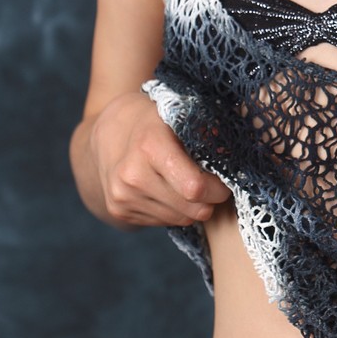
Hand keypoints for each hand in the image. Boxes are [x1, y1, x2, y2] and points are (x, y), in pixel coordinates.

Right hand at [89, 91, 230, 227]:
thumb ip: (207, 133)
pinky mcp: (118, 210)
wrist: (105, 133)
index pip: (195, 188)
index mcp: (150, 145)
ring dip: (192, 207)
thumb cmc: (152, 121)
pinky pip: (164, 222)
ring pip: (180, 219)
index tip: (224, 180)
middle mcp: (132, 174)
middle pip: (192, 209)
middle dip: (210, 200)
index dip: (218, 189)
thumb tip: (231, 157)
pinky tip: (168, 190)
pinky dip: (174, 210)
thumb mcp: (178, 115)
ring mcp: (123, 196)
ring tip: (187, 185)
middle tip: (213, 185)